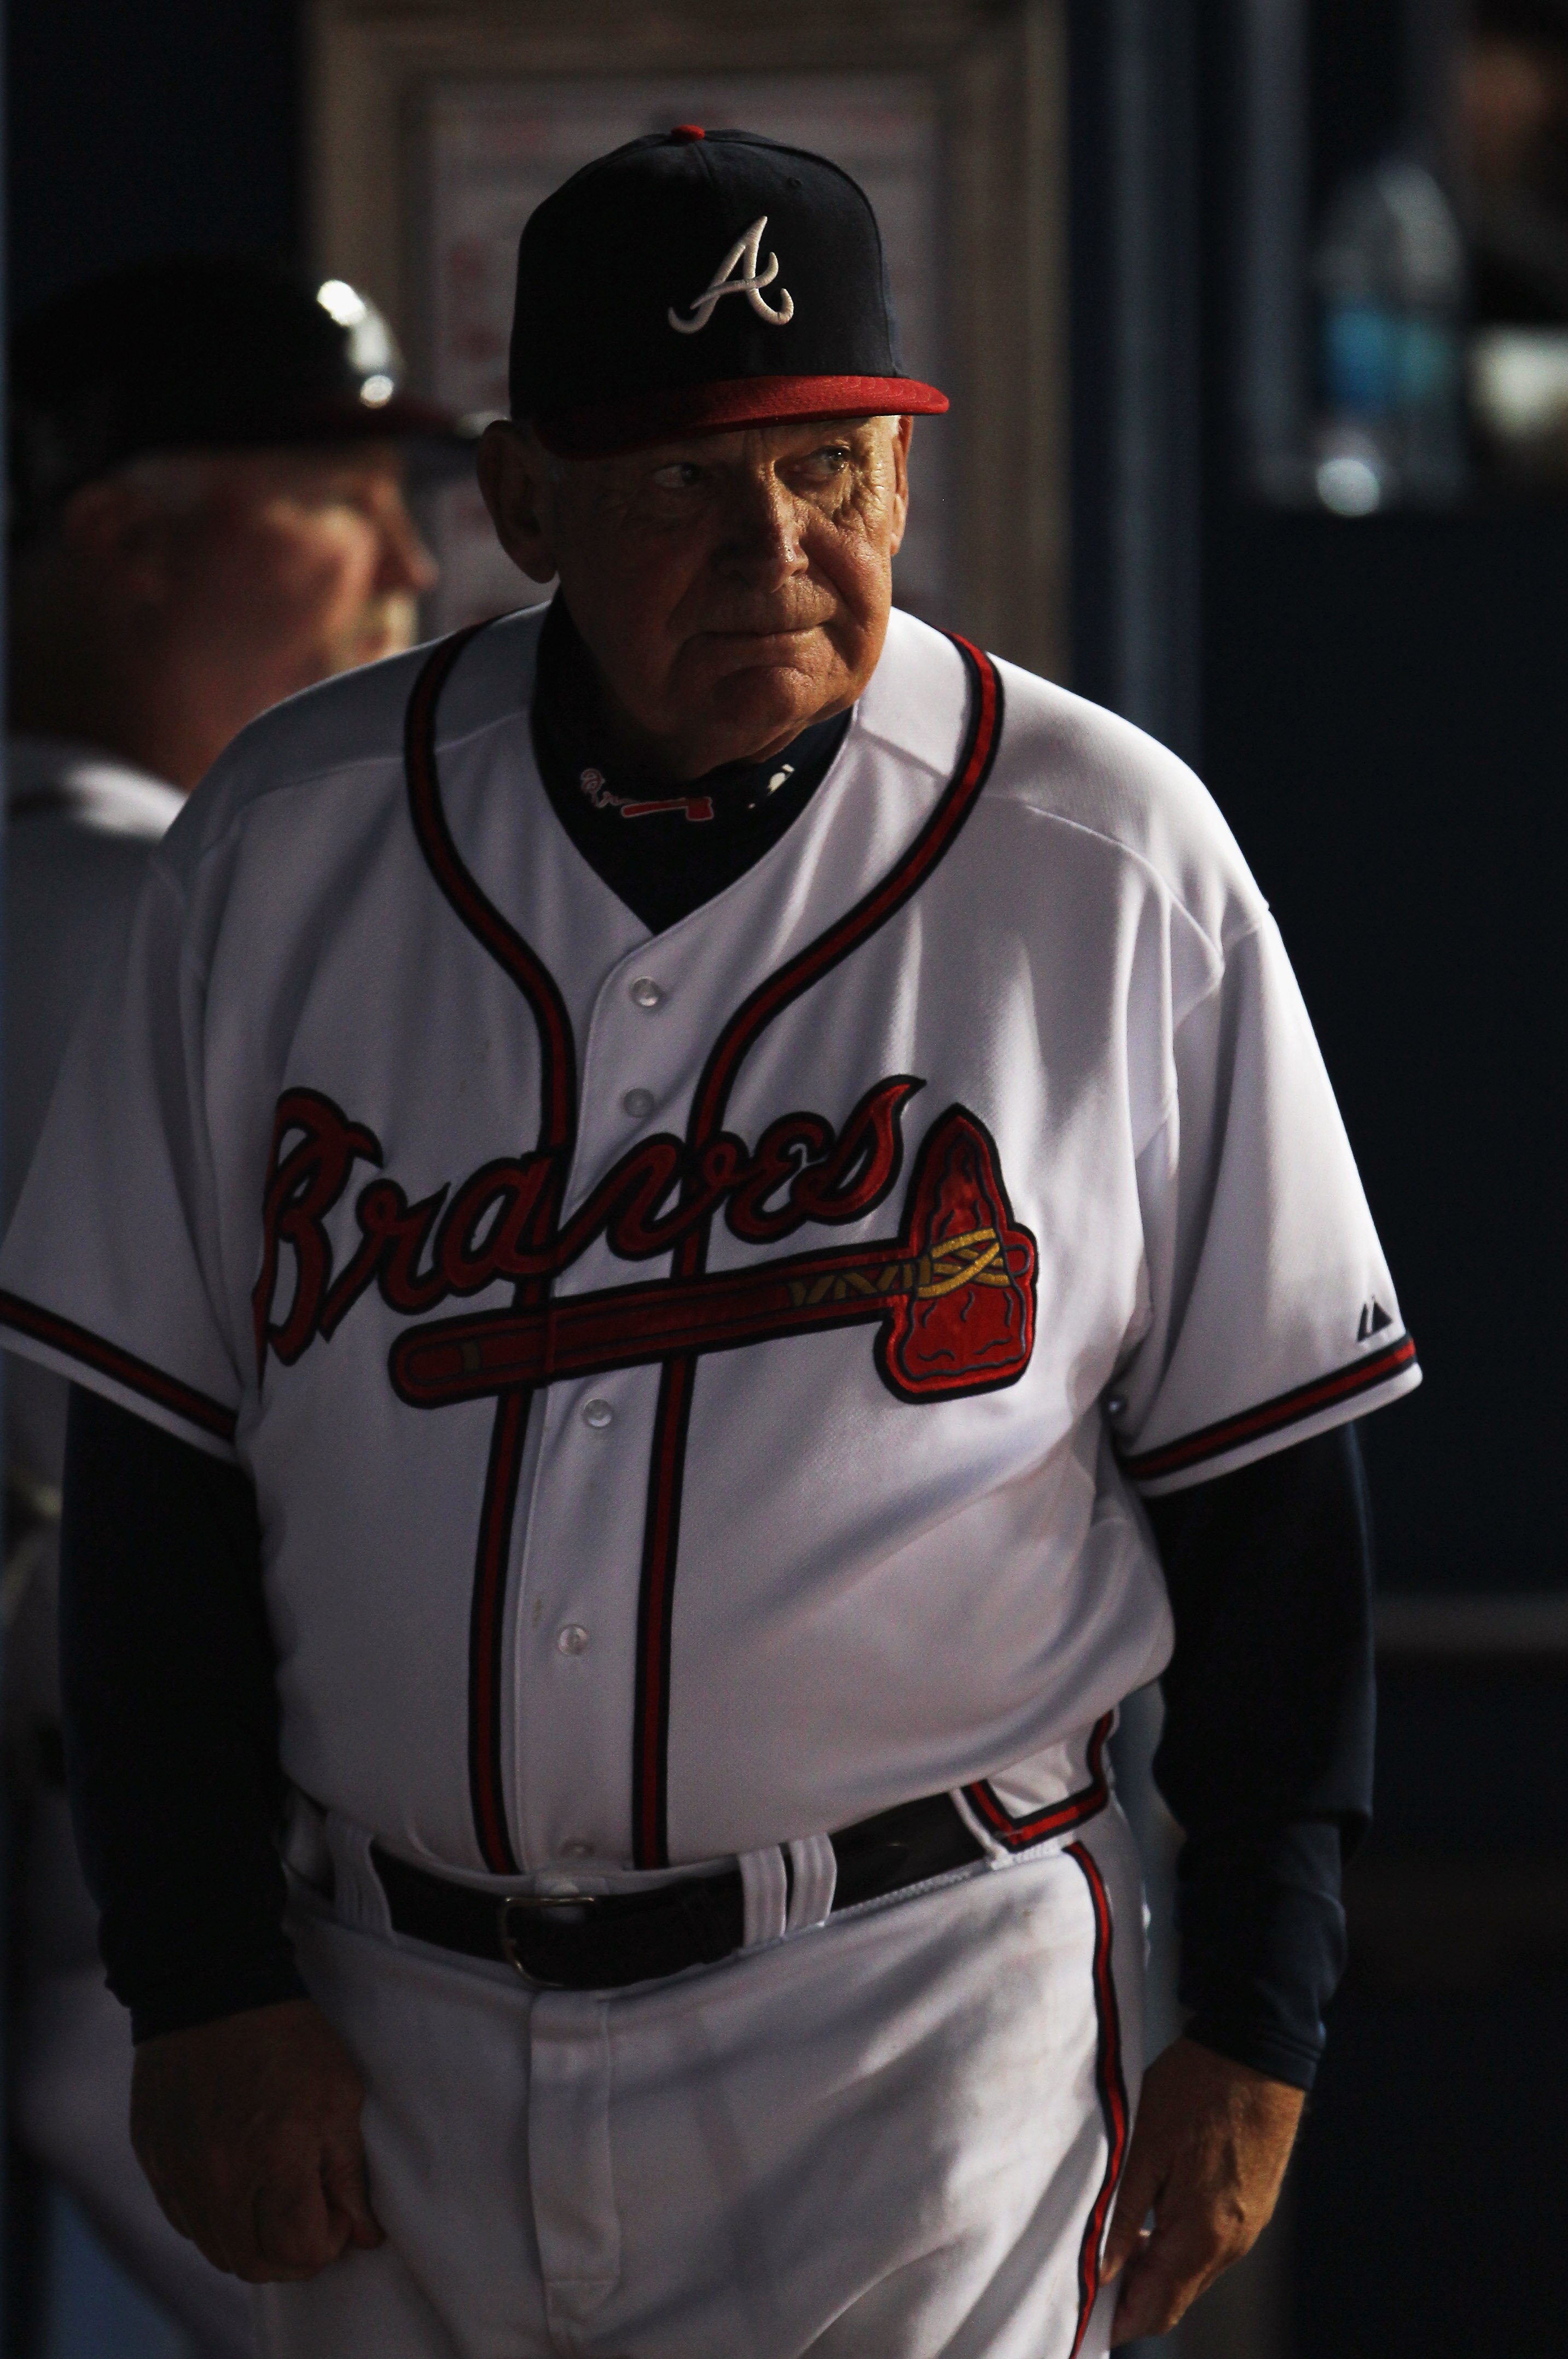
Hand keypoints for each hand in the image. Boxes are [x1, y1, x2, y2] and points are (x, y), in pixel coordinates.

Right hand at [130, 1997, 383, 2282]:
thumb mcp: (340, 2094)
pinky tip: (239, 2182)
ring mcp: (178, 2174)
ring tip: (276, 2195)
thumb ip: (350, 2172)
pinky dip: (218, 2220)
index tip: (337, 2204)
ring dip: (254, 2241)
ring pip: (218, 2251)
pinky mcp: (154, 2163)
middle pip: (256, 2264)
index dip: (329, 2239)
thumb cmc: (287, 2036)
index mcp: (273, 2158)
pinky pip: (186, 2222)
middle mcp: (219, 2178)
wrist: (211, 1986)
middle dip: (293, 2253)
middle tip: (311, 2211)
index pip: (300, 2252)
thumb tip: (364, 2235)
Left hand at [1103, 2035, 1303, 2343]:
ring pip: (1193, 2274)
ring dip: (1154, 2271)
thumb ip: (1121, 2215)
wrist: (1258, 2048)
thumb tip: (1099, 2271)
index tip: (1083, 2318)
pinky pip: (1210, 2248)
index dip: (1118, 2322)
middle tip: (1087, 2274)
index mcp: (1202, 2233)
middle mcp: (1231, 2243)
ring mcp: (1248, 2227)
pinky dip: (1177, 2248)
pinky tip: (1150, 2219)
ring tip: (1113, 2242)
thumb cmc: (1196, 2087)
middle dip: (1132, 2297)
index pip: (1158, 2308)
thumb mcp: (1145, 2146)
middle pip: (1176, 2298)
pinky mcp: (1254, 2207)